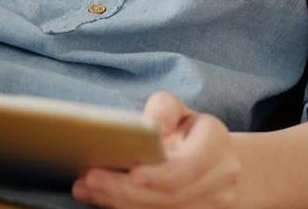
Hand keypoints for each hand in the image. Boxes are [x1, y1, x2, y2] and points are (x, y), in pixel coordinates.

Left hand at [71, 92, 240, 208]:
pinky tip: (100, 198)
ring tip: (87, 188)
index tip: (131, 173)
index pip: (190, 165)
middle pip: (172, 195)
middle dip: (127, 190)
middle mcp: (220, 178)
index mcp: (216, 143)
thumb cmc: (188, 127)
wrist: (218, 160)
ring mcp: (212, 204)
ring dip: (121, 202)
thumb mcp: (178, 108)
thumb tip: (151, 125)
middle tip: (90, 178)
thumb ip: (164, 109)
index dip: (160, 174)